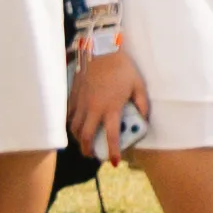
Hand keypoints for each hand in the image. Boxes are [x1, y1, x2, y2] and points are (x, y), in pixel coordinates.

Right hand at [66, 46, 146, 161]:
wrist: (101, 50)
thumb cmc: (122, 67)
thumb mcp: (138, 85)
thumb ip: (142, 104)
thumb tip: (143, 119)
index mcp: (111, 108)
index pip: (112, 136)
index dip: (112, 151)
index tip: (113, 162)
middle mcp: (93, 109)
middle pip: (86, 137)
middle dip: (88, 150)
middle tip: (92, 155)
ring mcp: (81, 102)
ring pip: (75, 128)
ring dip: (79, 139)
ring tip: (84, 143)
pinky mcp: (73, 95)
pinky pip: (69, 115)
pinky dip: (71, 124)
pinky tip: (76, 126)